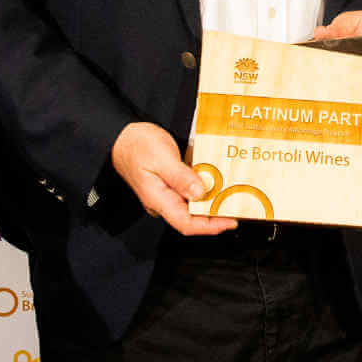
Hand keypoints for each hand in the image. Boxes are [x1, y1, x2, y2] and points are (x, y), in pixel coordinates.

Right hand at [111, 121, 236, 236]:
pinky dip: (205, 186)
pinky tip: (219, 179)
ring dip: (213, 199)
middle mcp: (164, 200)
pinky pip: (191, 189)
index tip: (229, 221)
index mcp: (159, 199)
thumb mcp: (161, 158)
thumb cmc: (136, 146)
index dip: (209, 226)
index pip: (186, 224)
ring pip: (194, 203)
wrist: (123, 136)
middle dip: (216, 213)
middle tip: (238, 205)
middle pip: (193, 216)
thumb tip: (201, 193)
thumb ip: (181, 177)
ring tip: (234, 193)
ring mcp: (167, 192)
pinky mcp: (171, 183)